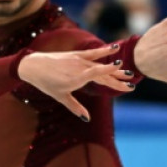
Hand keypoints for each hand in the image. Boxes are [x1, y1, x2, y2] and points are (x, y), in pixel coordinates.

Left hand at [17, 46, 133, 121]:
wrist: (34, 66)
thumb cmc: (46, 83)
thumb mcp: (60, 97)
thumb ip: (75, 107)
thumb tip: (87, 118)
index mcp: (77, 79)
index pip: (101, 79)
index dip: (115, 83)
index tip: (128, 86)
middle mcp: (80, 68)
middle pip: (103, 74)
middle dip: (118, 78)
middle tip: (131, 83)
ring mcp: (79, 60)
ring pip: (100, 64)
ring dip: (114, 68)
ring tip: (127, 70)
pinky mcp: (76, 54)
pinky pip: (93, 53)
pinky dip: (104, 50)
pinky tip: (114, 47)